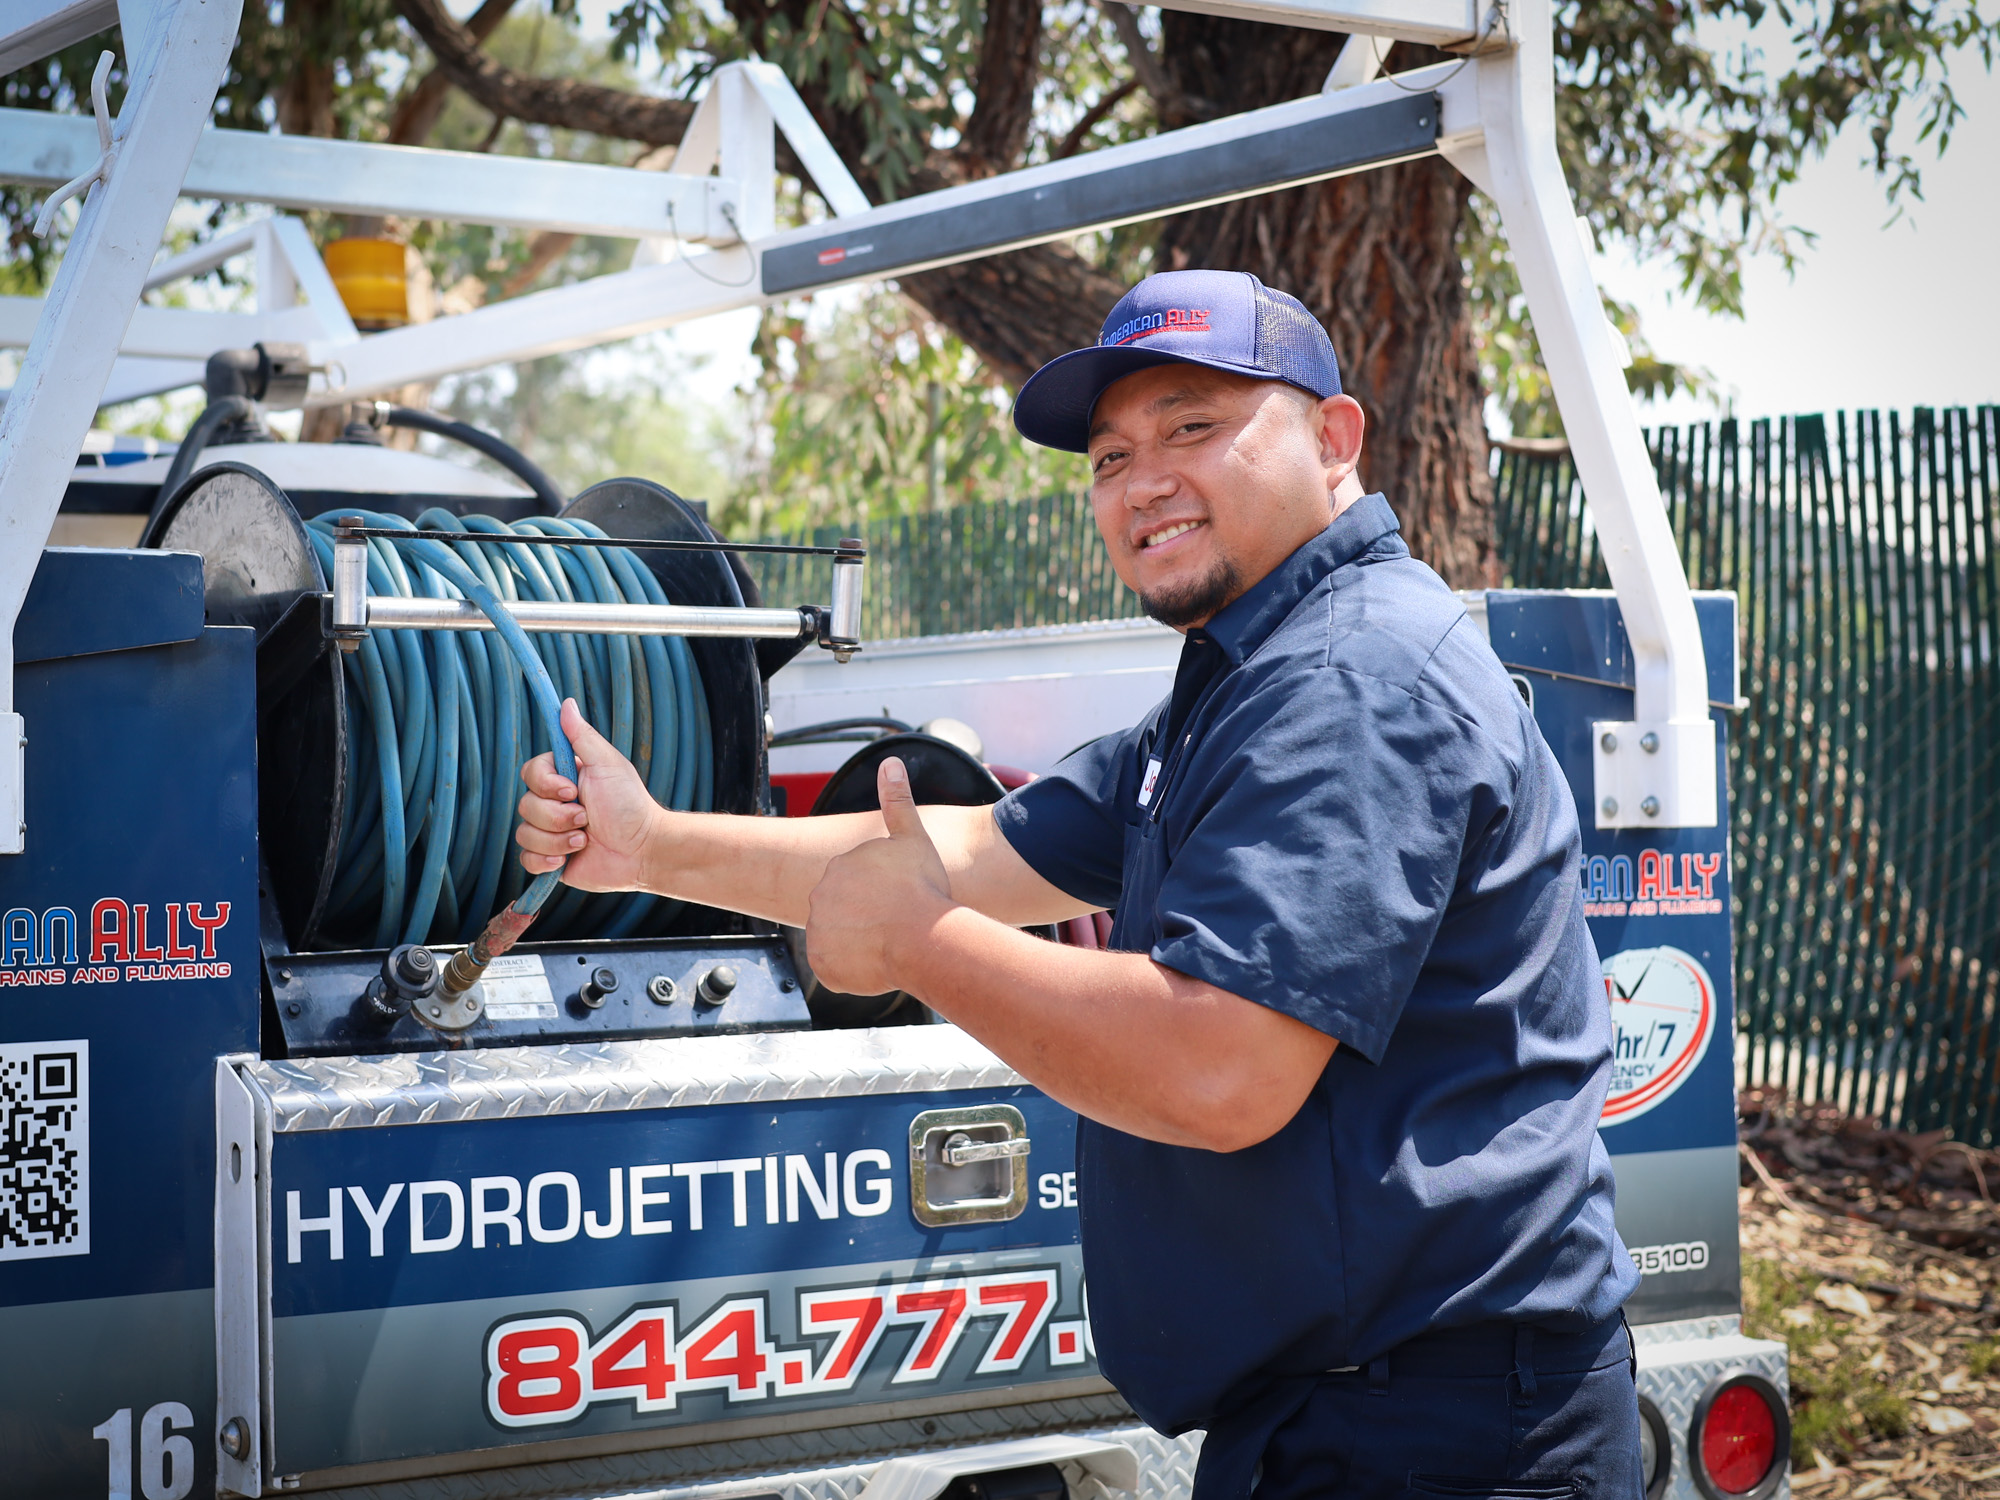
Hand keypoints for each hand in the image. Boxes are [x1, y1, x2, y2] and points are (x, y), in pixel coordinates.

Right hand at [515, 698, 659, 891]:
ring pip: (524, 833)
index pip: (530, 773)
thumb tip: (566, 703)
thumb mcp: (607, 764)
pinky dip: (545, 859)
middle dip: (559, 816)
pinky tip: (567, 859)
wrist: (643, 849)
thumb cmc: (630, 803)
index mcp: (562, 777)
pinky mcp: (550, 858)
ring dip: (558, 839)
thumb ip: (582, 736)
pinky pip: (526, 858)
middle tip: (587, 818)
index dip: (546, 785)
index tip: (573, 790)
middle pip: (525, 805)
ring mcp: (550, 831)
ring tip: (585, 840)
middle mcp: (552, 803)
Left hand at [805, 757, 954, 994]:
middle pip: (843, 911)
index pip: (855, 884)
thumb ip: (898, 802)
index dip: (880, 895)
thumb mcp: (913, 838)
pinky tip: (878, 964)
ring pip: (840, 940)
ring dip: (860, 945)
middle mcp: (820, 895)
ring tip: (890, 945)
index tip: (898, 901)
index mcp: (840, 865)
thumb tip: (891, 763)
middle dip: (867, 920)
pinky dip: (853, 971)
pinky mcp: (823, 964)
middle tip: (896, 925)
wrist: (921, 936)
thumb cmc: (923, 889)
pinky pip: (836, 969)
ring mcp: (819, 931)